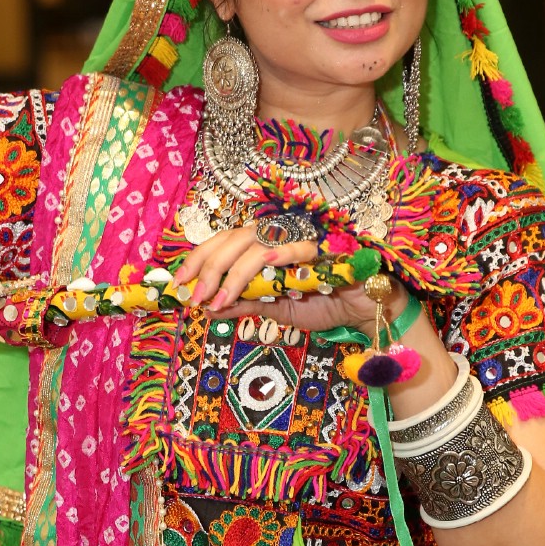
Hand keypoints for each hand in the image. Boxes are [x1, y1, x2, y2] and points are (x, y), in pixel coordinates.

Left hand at [172, 226, 409, 336]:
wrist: (366, 312)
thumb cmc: (324, 303)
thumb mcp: (275, 309)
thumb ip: (244, 304)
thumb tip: (206, 308)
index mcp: (265, 243)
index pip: (224, 241)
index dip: (198, 258)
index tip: (178, 284)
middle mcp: (280, 233)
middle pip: (234, 239)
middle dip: (209, 269)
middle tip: (195, 298)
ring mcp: (303, 235)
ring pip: (259, 243)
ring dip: (235, 273)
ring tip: (219, 299)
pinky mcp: (329, 244)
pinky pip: (302, 245)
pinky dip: (283, 253)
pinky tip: (266, 266)